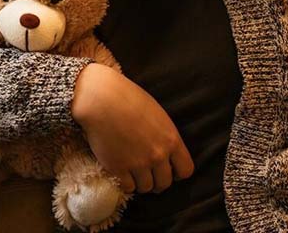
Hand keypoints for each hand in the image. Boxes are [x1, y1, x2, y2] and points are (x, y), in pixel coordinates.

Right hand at [70, 63, 194, 193]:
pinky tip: (122, 172)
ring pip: (146, 187)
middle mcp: (158, 155)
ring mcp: (138, 163)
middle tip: (148, 174)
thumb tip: (166, 151)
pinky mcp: (118, 168)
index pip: (185, 170)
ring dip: (141, 183)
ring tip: (133, 172)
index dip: (177, 172)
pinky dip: (125, 183)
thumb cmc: (128, 99)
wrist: (101, 100)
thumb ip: (165, 136)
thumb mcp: (157, 115)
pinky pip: (128, 187)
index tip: (168, 169)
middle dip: (157, 180)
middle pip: (165, 183)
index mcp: (171, 140)